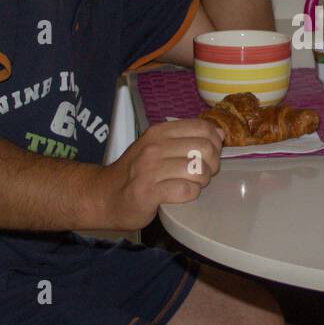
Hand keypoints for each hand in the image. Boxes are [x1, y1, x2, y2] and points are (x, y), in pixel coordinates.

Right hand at [100, 119, 222, 230]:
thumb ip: (186, 138)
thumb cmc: (135, 172)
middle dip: (211, 165)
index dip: (214, 144)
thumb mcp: (157, 147)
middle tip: (201, 174)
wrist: (104, 196)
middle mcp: (154, 146)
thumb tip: (219, 133)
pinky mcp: (149, 192)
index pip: (203, 128)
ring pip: (198, 170)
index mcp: (159, 132)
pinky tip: (180, 195)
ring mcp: (150, 169)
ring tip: (190, 185)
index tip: (207, 156)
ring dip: (201, 182)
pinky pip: (186, 190)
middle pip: (205, 149)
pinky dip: (190, 194)